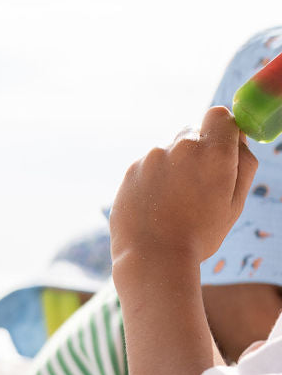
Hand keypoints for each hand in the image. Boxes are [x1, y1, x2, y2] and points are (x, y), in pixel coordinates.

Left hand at [110, 105, 257, 277]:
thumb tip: (238, 138)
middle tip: (197, 187)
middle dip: (198, 152)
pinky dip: (153, 181)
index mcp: (214, 152)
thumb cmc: (200, 235)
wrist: (153, 259)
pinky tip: (155, 208)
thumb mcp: (235, 203)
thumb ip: (243, 164)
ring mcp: (152, 157)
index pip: (220, 115)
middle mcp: (181, 146)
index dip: (223, 131)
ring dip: (174, 167)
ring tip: (173, 204)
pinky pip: (148, 166)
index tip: (222, 150)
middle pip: (193, 133)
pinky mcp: (131, 170)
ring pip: (169, 151)